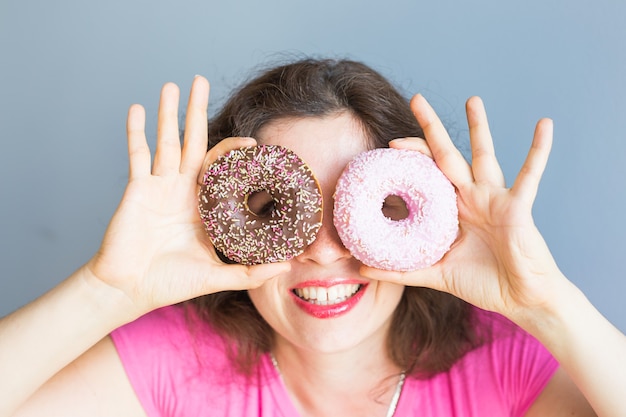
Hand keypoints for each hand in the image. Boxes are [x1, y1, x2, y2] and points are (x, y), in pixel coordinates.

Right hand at [84, 76, 289, 315]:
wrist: (131, 290)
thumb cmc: (171, 282)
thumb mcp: (216, 276)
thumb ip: (250, 272)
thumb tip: (287, 267)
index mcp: (204, 204)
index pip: (221, 167)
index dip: (234, 152)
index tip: (253, 142)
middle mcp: (182, 189)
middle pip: (193, 142)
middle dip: (197, 111)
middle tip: (201, 81)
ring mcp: (158, 186)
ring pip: (166, 142)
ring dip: (168, 113)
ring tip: (172, 85)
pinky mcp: (137, 189)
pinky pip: (136, 155)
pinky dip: (135, 132)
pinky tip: (137, 108)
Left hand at [363, 95, 563, 322]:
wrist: (521, 299)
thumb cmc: (482, 283)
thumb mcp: (435, 273)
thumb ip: (400, 270)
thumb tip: (360, 269)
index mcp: (451, 210)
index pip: (426, 175)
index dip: (410, 158)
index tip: (388, 144)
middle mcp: (471, 197)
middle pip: (447, 155)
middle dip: (432, 128)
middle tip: (416, 98)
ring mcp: (494, 199)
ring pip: (484, 156)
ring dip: (479, 128)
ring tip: (472, 99)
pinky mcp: (518, 206)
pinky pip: (530, 174)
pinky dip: (538, 150)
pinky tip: (545, 124)